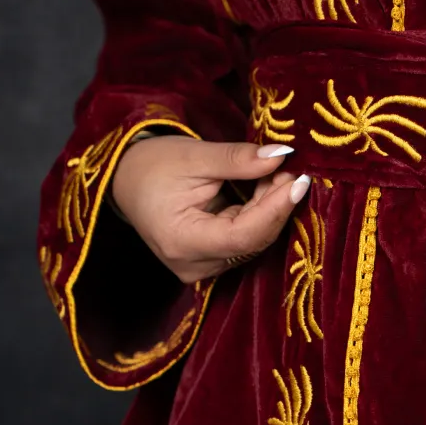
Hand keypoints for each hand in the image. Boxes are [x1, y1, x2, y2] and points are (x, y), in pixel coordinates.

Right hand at [110, 136, 310, 283]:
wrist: (127, 182)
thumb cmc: (152, 166)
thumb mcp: (194, 156)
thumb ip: (238, 160)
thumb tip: (280, 156)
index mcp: (181, 241)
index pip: (243, 235)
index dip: (275, 209)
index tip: (298, 180)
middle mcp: (194, 265)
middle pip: (253, 240)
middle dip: (276, 204)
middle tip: (288, 168)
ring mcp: (204, 268)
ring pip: (254, 241)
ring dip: (270, 207)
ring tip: (274, 174)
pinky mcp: (212, 262)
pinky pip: (247, 241)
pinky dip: (259, 214)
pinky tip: (264, 189)